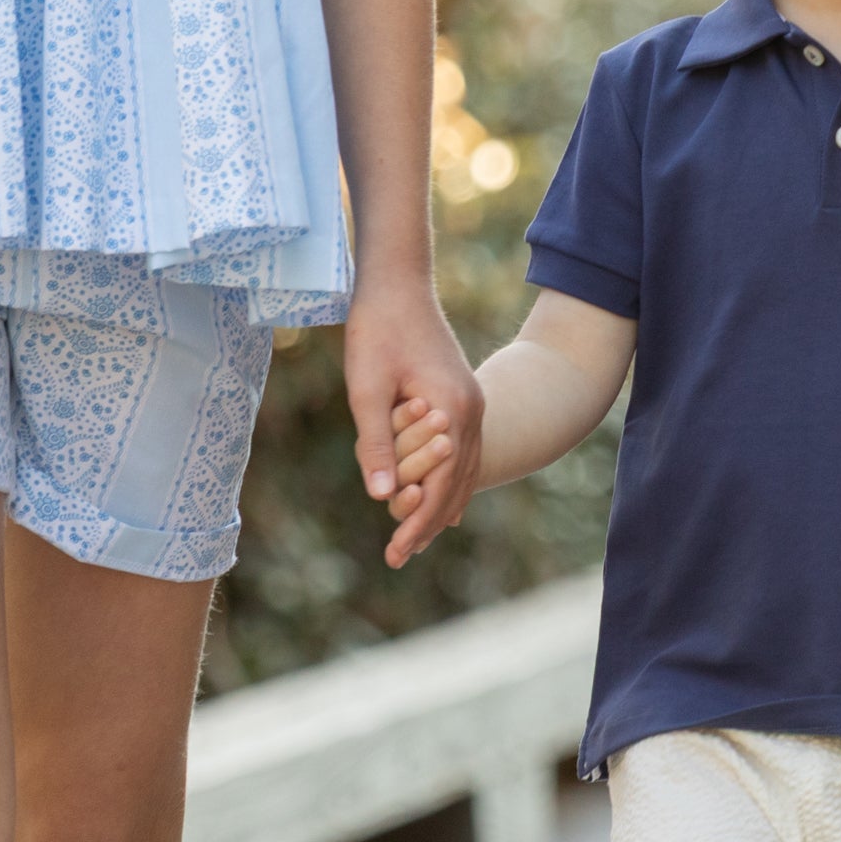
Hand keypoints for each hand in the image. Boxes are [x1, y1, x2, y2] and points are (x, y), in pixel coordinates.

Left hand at [342, 274, 482, 567]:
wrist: (398, 285)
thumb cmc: (377, 331)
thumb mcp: (367, 388)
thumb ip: (377, 444)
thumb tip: (383, 497)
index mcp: (453, 411)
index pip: (439, 485)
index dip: (417, 523)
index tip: (395, 554)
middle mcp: (473, 413)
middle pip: (457, 485)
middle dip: (429, 523)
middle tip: (401, 556)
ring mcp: (473, 405)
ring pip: (466, 471)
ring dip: (442, 506)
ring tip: (418, 538)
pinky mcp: (463, 399)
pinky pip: (466, 453)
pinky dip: (453, 481)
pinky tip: (443, 499)